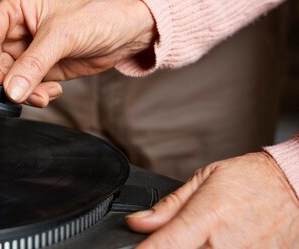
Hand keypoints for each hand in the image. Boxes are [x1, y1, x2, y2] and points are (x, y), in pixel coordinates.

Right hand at [0, 0, 155, 106]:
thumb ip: (33, 64)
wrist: (127, 31)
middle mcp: (14, 28)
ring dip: (18, 93)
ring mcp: (25, 50)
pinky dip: (32, 95)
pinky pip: (21, 87)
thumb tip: (10, 90)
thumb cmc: (98, 16)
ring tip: (42, 95)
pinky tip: (52, 91)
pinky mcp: (37, 68)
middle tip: (11, 95)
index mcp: (15, 7)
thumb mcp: (63, 36)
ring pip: (3, 78)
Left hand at [127, 152, 298, 247]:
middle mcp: (225, 244)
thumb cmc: (251, 180)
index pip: (165, 245)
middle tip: (176, 235)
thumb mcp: (205, 180)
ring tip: (204, 233)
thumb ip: (169, 206)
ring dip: (196, 248)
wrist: (295, 187)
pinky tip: (217, 240)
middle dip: (170, 246)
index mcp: (208, 217)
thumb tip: (139, 222)